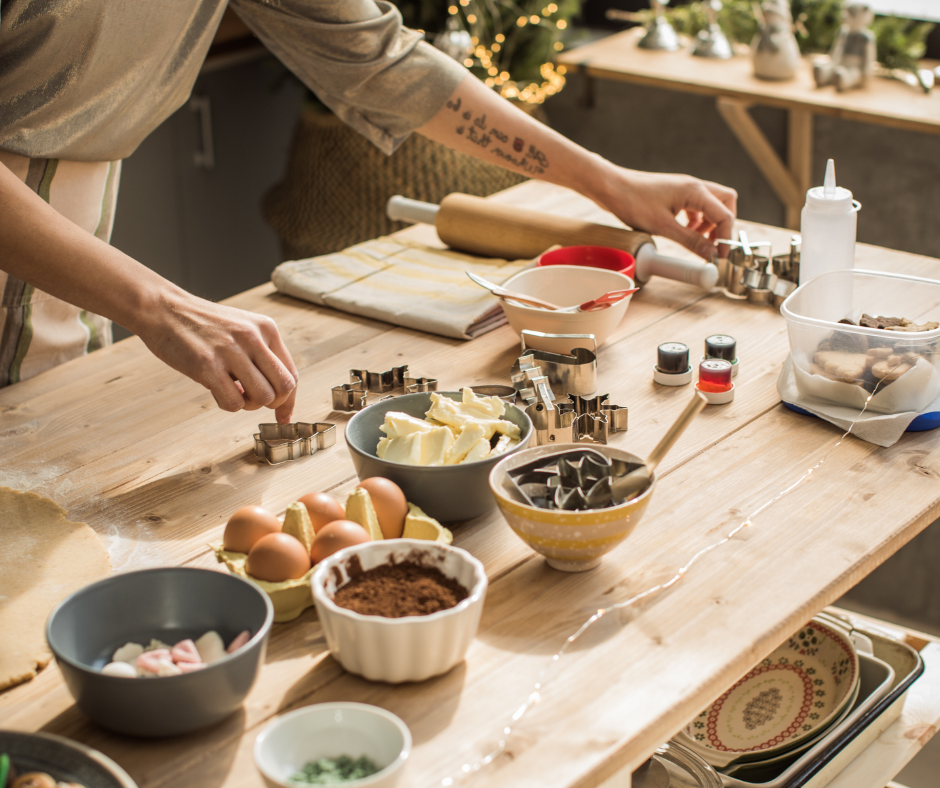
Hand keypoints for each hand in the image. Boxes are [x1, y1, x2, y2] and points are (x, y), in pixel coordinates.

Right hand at [135, 292, 298, 422]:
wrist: (163, 308)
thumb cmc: (202, 325)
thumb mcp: (242, 329)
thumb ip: (262, 355)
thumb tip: (279, 396)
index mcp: (266, 328)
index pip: (291, 374)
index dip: (288, 400)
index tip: (282, 416)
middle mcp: (253, 338)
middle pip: (284, 388)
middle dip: (272, 404)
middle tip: (252, 401)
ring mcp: (230, 351)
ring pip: (262, 397)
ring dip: (249, 405)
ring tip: (233, 393)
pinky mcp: (207, 366)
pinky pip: (234, 402)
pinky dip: (228, 404)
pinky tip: (216, 391)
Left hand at [600, 170, 736, 259]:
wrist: (612, 187)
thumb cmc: (634, 203)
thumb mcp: (663, 227)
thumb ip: (690, 240)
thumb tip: (710, 254)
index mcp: (695, 191)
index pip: (725, 215)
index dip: (726, 238)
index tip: (721, 256)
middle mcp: (694, 186)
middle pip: (726, 203)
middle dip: (724, 225)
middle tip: (714, 244)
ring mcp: (685, 188)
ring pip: (712, 204)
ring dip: (710, 223)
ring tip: (698, 240)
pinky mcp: (676, 192)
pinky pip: (696, 205)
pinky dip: (697, 219)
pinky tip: (686, 231)